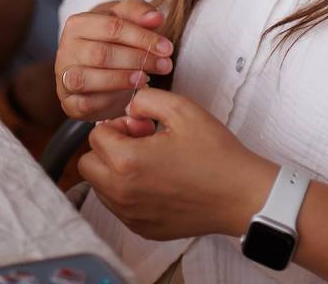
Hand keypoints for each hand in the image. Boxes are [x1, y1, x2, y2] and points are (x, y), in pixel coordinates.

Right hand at [56, 0, 173, 121]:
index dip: (142, 37)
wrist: (96, 63)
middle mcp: (65, 49)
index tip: (167, 48)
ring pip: (88, 79)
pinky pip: (84, 104)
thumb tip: (156, 18)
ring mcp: (63, 76)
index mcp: (78, 23)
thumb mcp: (125, 17)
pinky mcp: (68, 102)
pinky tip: (128, 98)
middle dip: (137, 60)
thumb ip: (140, 12)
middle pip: (101, 54)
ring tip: (146, 80)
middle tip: (164, 65)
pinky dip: (107, 103)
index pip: (112, 27)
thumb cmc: (112, 36)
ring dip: (121, 80)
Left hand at [78, 88, 277, 240]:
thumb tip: (129, 106)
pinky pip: (118, 206)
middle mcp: (122, 193)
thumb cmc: (214, 152)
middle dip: (110, 147)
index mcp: (126, 162)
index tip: (143, 126)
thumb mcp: (181, 108)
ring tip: (151, 161)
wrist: (239, 194)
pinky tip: (158, 180)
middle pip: (89, 164)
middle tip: (141, 141)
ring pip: (101, 187)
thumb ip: (145, 99)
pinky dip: (128, 191)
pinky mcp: (141, 228)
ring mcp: (130, 215)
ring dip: (116, 170)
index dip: (119, 124)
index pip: (95, 136)